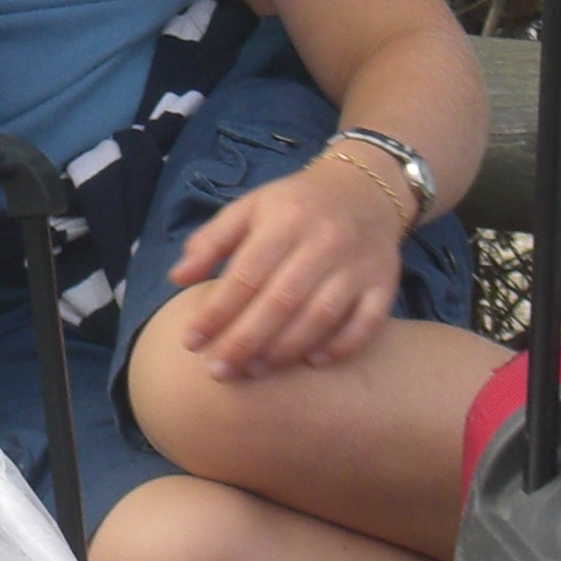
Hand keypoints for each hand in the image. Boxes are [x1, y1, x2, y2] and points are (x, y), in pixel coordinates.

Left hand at [166, 152, 410, 379]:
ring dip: (285, 350)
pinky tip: (312, 363)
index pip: (245, 275)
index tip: (191, 341)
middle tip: (218, 371)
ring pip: (320, 317)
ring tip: (254, 371)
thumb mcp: (249, 207)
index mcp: (284, 221)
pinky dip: (340, 347)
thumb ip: (211, 241)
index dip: (216, 312)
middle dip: (244, 341)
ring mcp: (358, 265)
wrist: (365, 189)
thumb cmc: (295, 205)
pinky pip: (366, 323)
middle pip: (280, 302)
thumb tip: (176, 278)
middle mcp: (324, 243)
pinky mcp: (384, 283)